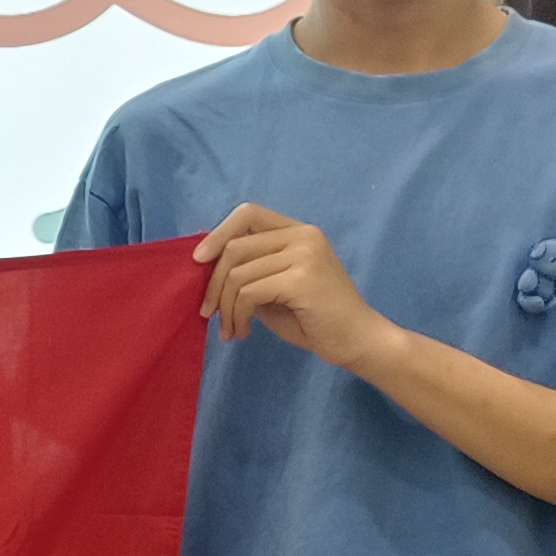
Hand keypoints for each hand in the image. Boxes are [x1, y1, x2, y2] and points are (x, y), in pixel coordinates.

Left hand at [193, 204, 394, 370]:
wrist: (357, 342)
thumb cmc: (315, 319)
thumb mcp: (275, 288)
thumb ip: (250, 271)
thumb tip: (205, 264)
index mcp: (299, 232)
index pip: (248, 213)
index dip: (218, 233)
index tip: (198, 260)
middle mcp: (304, 236)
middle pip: (235, 247)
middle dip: (213, 284)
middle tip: (209, 313)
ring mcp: (305, 255)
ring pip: (238, 273)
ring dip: (225, 307)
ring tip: (230, 329)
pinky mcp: (301, 279)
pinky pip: (248, 293)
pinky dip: (237, 315)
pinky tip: (243, 332)